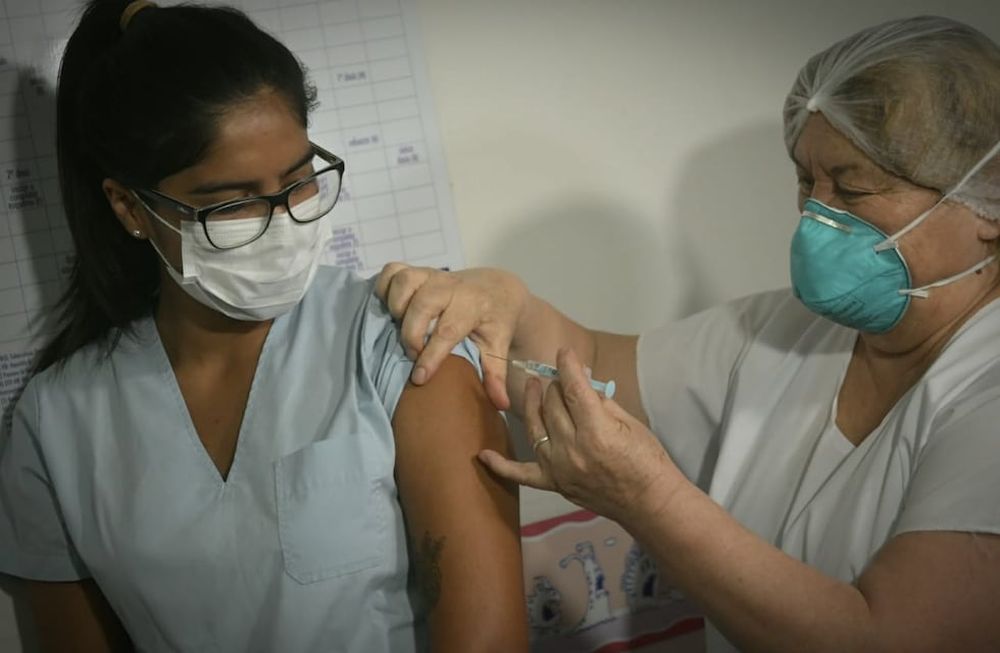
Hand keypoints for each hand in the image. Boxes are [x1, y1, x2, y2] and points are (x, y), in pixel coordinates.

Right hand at [375, 263, 528, 409]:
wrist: (497, 288)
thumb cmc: (495, 321)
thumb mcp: (498, 345)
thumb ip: (496, 374)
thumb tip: (500, 404)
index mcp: (473, 306)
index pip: (448, 330)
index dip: (431, 355)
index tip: (419, 378)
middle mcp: (451, 286)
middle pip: (422, 305)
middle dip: (411, 333)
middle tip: (413, 353)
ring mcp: (433, 275)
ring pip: (404, 281)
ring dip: (396, 306)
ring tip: (400, 327)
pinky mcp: (418, 270)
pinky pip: (392, 270)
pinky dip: (385, 287)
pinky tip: (390, 308)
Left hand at [478, 348, 682, 524]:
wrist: (648, 502)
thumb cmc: (646, 459)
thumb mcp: (630, 423)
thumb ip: (602, 402)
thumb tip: (581, 381)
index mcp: (596, 431)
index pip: (574, 389)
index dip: (567, 366)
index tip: (564, 352)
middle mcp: (572, 448)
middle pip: (553, 405)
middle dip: (556, 384)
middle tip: (561, 376)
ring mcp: (558, 468)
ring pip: (535, 427)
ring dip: (532, 403)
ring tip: (532, 386)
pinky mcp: (554, 484)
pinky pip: (521, 474)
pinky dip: (501, 465)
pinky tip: (484, 455)